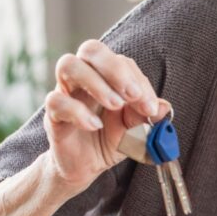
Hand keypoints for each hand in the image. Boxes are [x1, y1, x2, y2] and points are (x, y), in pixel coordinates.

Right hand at [44, 39, 170, 191]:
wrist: (87, 166)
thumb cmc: (111, 139)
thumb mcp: (136, 129)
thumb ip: (147, 116)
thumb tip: (164, 106)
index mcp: (106, 76)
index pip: (121, 62)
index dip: (138, 80)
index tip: (150, 107)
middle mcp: (84, 78)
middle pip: (91, 49)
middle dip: (115, 68)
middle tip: (132, 95)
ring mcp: (65, 93)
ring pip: (68, 64)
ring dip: (96, 83)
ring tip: (115, 106)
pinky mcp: (52, 115)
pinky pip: (56, 101)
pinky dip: (78, 112)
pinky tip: (95, 126)